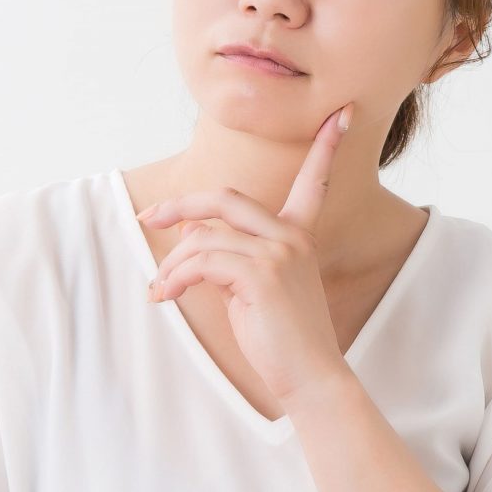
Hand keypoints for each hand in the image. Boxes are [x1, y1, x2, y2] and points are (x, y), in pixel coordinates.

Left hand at [138, 103, 355, 413]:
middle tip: (147, 218)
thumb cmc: (282, 339)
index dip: (328, 147)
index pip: (314, 181)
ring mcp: (279, 253)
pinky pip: (202, 261)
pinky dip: (176, 278)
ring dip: (172, 264)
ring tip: (161, 289)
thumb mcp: (256, 288)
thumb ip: (230, 254)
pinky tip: (166, 296)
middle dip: (180, 205)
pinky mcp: (261, 274)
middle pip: (225, 198)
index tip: (345, 114)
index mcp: (299, 235)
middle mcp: (292, 237)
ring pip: (203, 237)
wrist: (310, 377)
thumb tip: (186, 233)